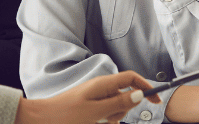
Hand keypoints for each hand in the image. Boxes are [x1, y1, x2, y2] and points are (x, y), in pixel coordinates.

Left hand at [14, 71, 160, 123]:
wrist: (41, 119)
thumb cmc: (65, 115)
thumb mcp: (96, 112)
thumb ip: (119, 103)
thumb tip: (139, 94)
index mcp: (102, 84)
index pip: (131, 78)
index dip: (146, 87)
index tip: (156, 101)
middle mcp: (99, 88)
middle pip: (124, 96)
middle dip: (123, 111)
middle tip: (108, 120)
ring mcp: (93, 97)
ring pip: (114, 107)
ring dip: (111, 118)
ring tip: (96, 123)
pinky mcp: (88, 106)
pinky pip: (103, 113)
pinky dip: (103, 120)